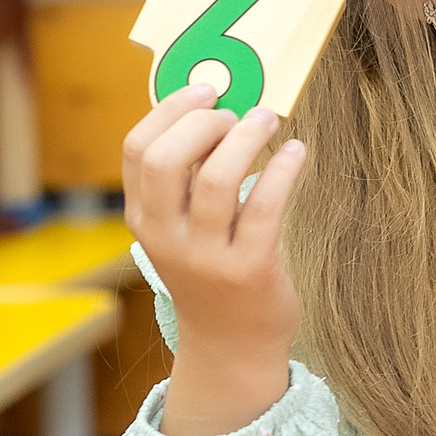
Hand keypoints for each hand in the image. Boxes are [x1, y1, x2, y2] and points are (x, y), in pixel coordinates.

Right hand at [122, 83, 307, 435]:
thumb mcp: (182, 228)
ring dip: (246, 138)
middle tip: (237, 111)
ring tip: (269, 121)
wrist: (232, 344)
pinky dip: (284, 170)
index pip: (137, 150)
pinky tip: (297, 152)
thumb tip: (217, 107)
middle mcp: (165, 236)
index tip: (206, 90)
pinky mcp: (248, 269)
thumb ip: (188, 179)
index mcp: (143, 218)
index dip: (170, 110)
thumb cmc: (213, 270)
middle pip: (166, 159)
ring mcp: (204, 256)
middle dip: (204, 122)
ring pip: (215, 179)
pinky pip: (263, 207)